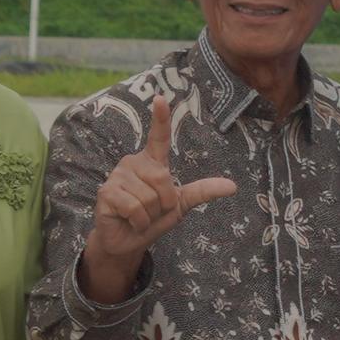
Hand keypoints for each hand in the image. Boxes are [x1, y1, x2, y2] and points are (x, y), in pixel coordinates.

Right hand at [77, 101, 240, 302]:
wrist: (127, 242)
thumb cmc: (152, 219)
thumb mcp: (180, 205)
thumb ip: (202, 192)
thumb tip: (233, 186)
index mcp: (152, 162)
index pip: (158, 137)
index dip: (160, 118)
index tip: (160, 98)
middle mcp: (133, 163)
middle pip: (163, 179)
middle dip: (164, 203)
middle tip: (151, 211)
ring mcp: (118, 176)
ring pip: (149, 197)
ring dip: (150, 215)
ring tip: (139, 216)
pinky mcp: (107, 192)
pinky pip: (135, 208)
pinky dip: (139, 222)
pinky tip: (129, 221)